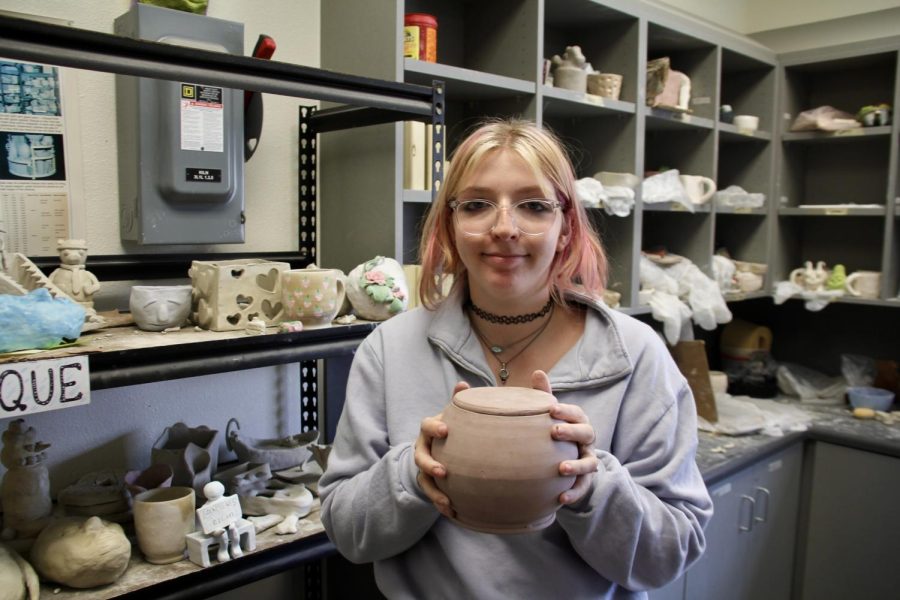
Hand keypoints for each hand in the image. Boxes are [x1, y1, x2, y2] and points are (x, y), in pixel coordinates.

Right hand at [414, 381, 469, 517]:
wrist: (444, 447)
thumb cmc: (453, 428)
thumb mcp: (455, 414)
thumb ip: (459, 402)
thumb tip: (463, 384)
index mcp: (430, 429)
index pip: (426, 425)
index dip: (433, 428)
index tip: (445, 430)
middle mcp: (423, 448)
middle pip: (419, 456)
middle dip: (429, 464)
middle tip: (442, 471)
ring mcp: (424, 467)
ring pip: (423, 479)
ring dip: (434, 491)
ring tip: (447, 502)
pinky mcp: (429, 483)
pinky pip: (432, 495)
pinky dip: (440, 503)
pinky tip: (453, 512)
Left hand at [531, 370, 598, 505]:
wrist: (562, 458)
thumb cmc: (554, 431)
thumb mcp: (550, 414)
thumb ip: (544, 395)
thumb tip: (537, 372)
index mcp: (578, 422)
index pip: (577, 413)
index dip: (566, 411)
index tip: (551, 408)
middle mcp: (587, 441)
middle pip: (587, 434)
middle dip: (572, 432)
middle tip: (555, 432)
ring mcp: (587, 461)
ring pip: (590, 463)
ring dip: (577, 465)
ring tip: (562, 469)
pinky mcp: (584, 480)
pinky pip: (583, 487)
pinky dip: (574, 493)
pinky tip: (561, 499)